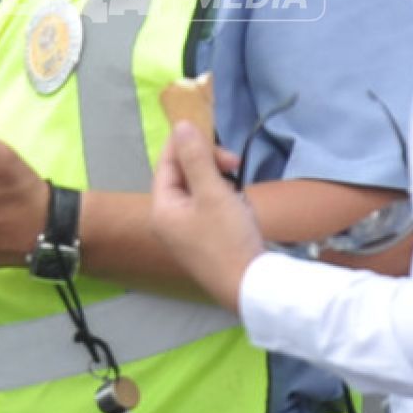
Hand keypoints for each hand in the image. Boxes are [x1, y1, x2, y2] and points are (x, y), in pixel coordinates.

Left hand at [149, 122, 265, 312]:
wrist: (251, 287)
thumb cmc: (228, 239)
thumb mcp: (213, 193)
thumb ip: (196, 158)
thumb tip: (181, 125)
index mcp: (162, 208)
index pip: (167, 163)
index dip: (187, 144)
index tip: (214, 136)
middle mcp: (168, 220)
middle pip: (183, 175)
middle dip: (209, 165)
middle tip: (234, 164)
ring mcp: (186, 232)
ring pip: (199, 190)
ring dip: (220, 182)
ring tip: (239, 193)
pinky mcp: (204, 240)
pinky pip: (209, 207)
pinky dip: (225, 201)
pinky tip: (241, 208)